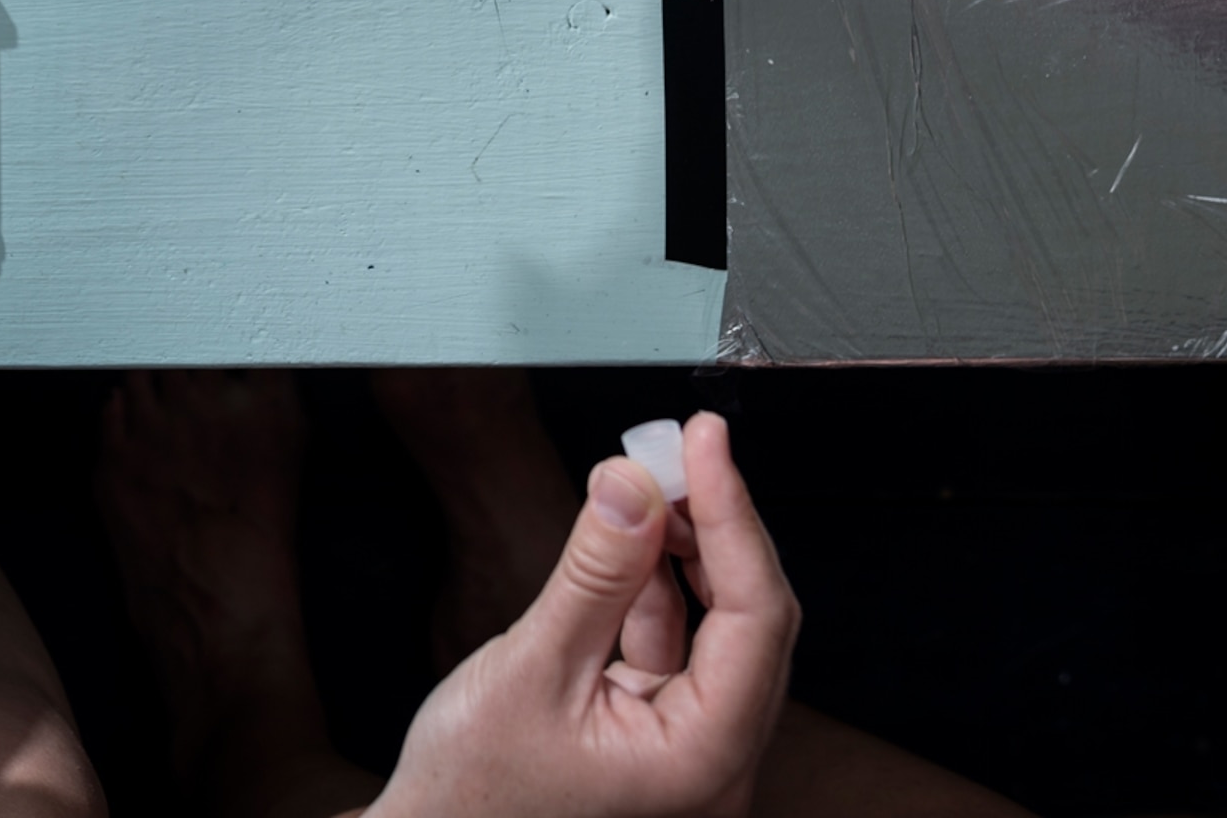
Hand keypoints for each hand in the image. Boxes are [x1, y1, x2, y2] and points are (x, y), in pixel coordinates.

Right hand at [368, 414, 796, 817]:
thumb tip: (636, 484)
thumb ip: (594, 573)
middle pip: (751, 621)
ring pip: (718, 630)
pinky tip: (629, 545)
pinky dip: (658, 590)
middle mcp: (713, 765)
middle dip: (712, 526)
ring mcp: (689, 754)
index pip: (755, 617)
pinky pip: (680, 649)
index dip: (733, 515)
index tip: (705, 443)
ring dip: (684, 553)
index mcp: (701, 762)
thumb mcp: (530, 667)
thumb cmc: (471, 794)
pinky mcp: (659, 738)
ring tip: (643, 487)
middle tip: (672, 450)